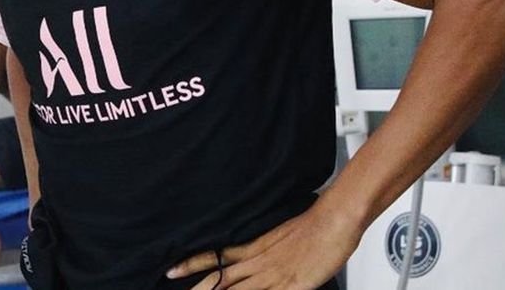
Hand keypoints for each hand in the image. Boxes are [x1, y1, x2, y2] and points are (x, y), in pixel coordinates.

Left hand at [167, 200, 361, 288]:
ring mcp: (275, 276)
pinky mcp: (293, 287)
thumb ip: (259, 247)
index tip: (171, 270)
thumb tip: (246, 255)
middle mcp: (259, 262)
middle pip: (222, 279)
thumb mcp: (276, 235)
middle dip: (199, 289)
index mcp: (254, 247)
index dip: (192, 264)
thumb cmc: (309, 225)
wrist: (333, 221)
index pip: (216, 256)